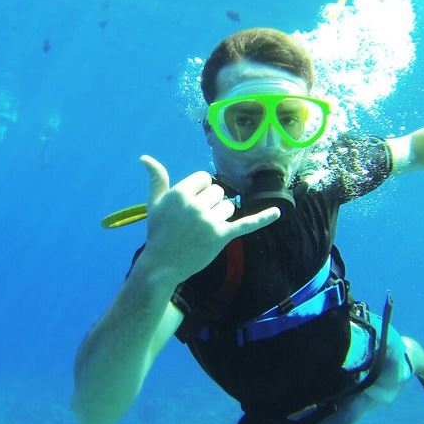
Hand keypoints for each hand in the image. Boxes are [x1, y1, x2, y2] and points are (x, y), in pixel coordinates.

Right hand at [137, 155, 279, 281]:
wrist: (162, 265)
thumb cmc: (158, 232)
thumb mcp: (154, 203)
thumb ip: (157, 178)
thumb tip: (145, 158)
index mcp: (180, 193)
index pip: (205, 178)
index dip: (200, 190)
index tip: (191, 204)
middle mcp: (195, 205)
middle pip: (218, 191)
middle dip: (211, 203)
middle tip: (196, 220)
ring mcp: (209, 221)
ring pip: (229, 206)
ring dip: (220, 215)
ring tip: (203, 230)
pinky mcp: (221, 237)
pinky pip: (246, 224)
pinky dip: (263, 218)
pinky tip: (277, 212)